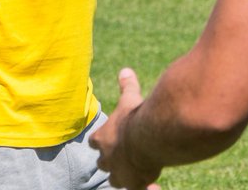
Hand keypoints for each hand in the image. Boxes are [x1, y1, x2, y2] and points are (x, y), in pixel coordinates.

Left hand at [90, 68, 161, 189]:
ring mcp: (119, 174)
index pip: (95, 142)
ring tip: (134, 170)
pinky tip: (152, 182)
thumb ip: (127, 86)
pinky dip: (143, 186)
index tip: (108, 138)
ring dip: (123, 176)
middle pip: (102, 163)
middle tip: (122, 155)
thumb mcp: (130, 98)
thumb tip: (125, 70)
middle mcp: (106, 158)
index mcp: (102, 138)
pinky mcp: (134, 185)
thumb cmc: (136, 116)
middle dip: (110, 160)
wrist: (149, 136)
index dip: (101, 141)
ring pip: (115, 180)